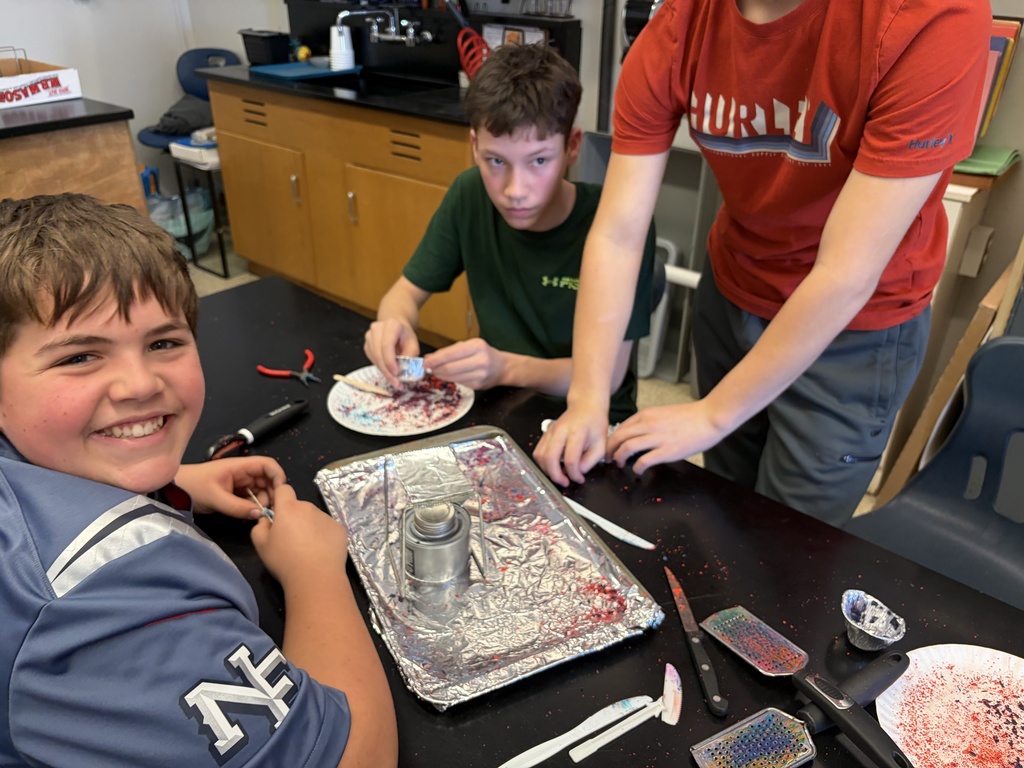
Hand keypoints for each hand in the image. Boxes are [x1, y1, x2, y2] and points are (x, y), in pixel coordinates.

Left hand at [176, 457, 285, 518]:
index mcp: (239, 467)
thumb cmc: (193, 487)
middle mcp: (242, 474)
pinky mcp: (234, 495)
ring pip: (259, 492)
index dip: (278, 475)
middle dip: (271, 495)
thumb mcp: (216, 498)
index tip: (281, 493)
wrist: (173, 492)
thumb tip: (260, 514)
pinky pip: (250, 500)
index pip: (267, 465)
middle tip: (268, 512)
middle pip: (267, 480)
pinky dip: (252, 508)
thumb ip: (238, 507)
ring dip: (261, 504)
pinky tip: (249, 518)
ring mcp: (238, 485)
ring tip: (257, 518)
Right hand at [250, 483, 348, 587]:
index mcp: (289, 508)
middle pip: (299, 506)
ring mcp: (327, 517)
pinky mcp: (340, 529)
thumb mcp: (261, 545)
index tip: (278, 514)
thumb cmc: (284, 560)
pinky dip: (324, 536)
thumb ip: (260, 527)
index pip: (284, 489)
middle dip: (294, 517)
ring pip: (314, 517)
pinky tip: (321, 552)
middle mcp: (309, 507)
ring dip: (309, 527)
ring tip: (307, 549)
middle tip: (290, 540)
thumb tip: (267, 520)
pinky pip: (328, 528)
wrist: (316, 577)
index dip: (280, 498)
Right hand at [364, 318, 419, 387]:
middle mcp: (377, 328)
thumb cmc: (405, 337)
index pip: (387, 345)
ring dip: (384, 372)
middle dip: (387, 371)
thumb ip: (409, 357)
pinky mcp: (366, 345)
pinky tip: (389, 372)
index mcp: (391, 325)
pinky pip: (372, 360)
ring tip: (395, 381)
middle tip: (396, 383)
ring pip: (374, 358)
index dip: (390, 361)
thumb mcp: (413, 345)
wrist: (396, 327)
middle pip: (379, 353)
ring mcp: (369, 336)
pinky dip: (381, 368)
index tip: (396, 374)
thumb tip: (404, 372)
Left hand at [424, 338, 506, 389]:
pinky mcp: (478, 385)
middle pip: (450, 368)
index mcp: (477, 346)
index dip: (435, 359)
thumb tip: (430, 357)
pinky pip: (459, 382)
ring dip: (440, 375)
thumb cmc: (484, 354)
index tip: (425, 361)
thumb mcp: (470, 346)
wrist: (503, 367)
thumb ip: (451, 351)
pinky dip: (450, 379)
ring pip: (453, 377)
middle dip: (436, 368)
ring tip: (435, 371)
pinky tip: (448, 375)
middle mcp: (480, 360)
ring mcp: (480, 375)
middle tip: (428, 368)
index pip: (450, 354)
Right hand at [533, 402, 608, 486]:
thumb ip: (589, 462)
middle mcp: (560, 431)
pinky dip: (543, 463)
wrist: (585, 407)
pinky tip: (554, 466)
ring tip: (559, 475)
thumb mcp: (601, 445)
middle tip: (565, 482)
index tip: (580, 479)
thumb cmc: (595, 425)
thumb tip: (577, 473)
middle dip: (556, 476)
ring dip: (548, 470)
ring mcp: (550, 431)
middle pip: (550, 458)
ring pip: (540, 456)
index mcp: (577, 433)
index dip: (574, 475)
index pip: (571, 460)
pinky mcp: (545, 434)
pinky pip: (538, 452)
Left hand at [607, 400, 722, 473]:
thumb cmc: (691, 417)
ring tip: (620, 464)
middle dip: (610, 449)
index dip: (612, 439)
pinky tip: (638, 471)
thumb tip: (639, 434)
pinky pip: (643, 461)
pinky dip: (636, 467)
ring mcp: (657, 437)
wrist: (710, 417)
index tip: (612, 447)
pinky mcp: (667, 450)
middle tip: (609, 458)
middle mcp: (648, 424)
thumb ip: (650, 422)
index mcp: (647, 414)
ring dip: (619, 458)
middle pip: (618, 436)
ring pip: (626, 447)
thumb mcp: (664, 413)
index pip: (621, 427)